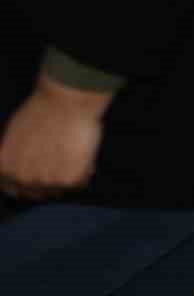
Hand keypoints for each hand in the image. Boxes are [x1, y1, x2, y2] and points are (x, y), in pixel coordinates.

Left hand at [0, 74, 112, 199]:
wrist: (65, 103)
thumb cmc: (40, 111)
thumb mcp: (14, 134)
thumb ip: (14, 156)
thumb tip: (22, 164)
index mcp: (5, 168)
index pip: (12, 189)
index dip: (25, 184)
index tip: (38, 177)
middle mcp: (22, 179)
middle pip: (37, 193)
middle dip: (48, 181)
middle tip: (60, 164)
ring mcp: (46, 182)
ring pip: (60, 188)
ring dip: (67, 176)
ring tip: (73, 154)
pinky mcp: (69, 180)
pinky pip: (79, 183)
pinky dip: (84, 171)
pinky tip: (83, 153)